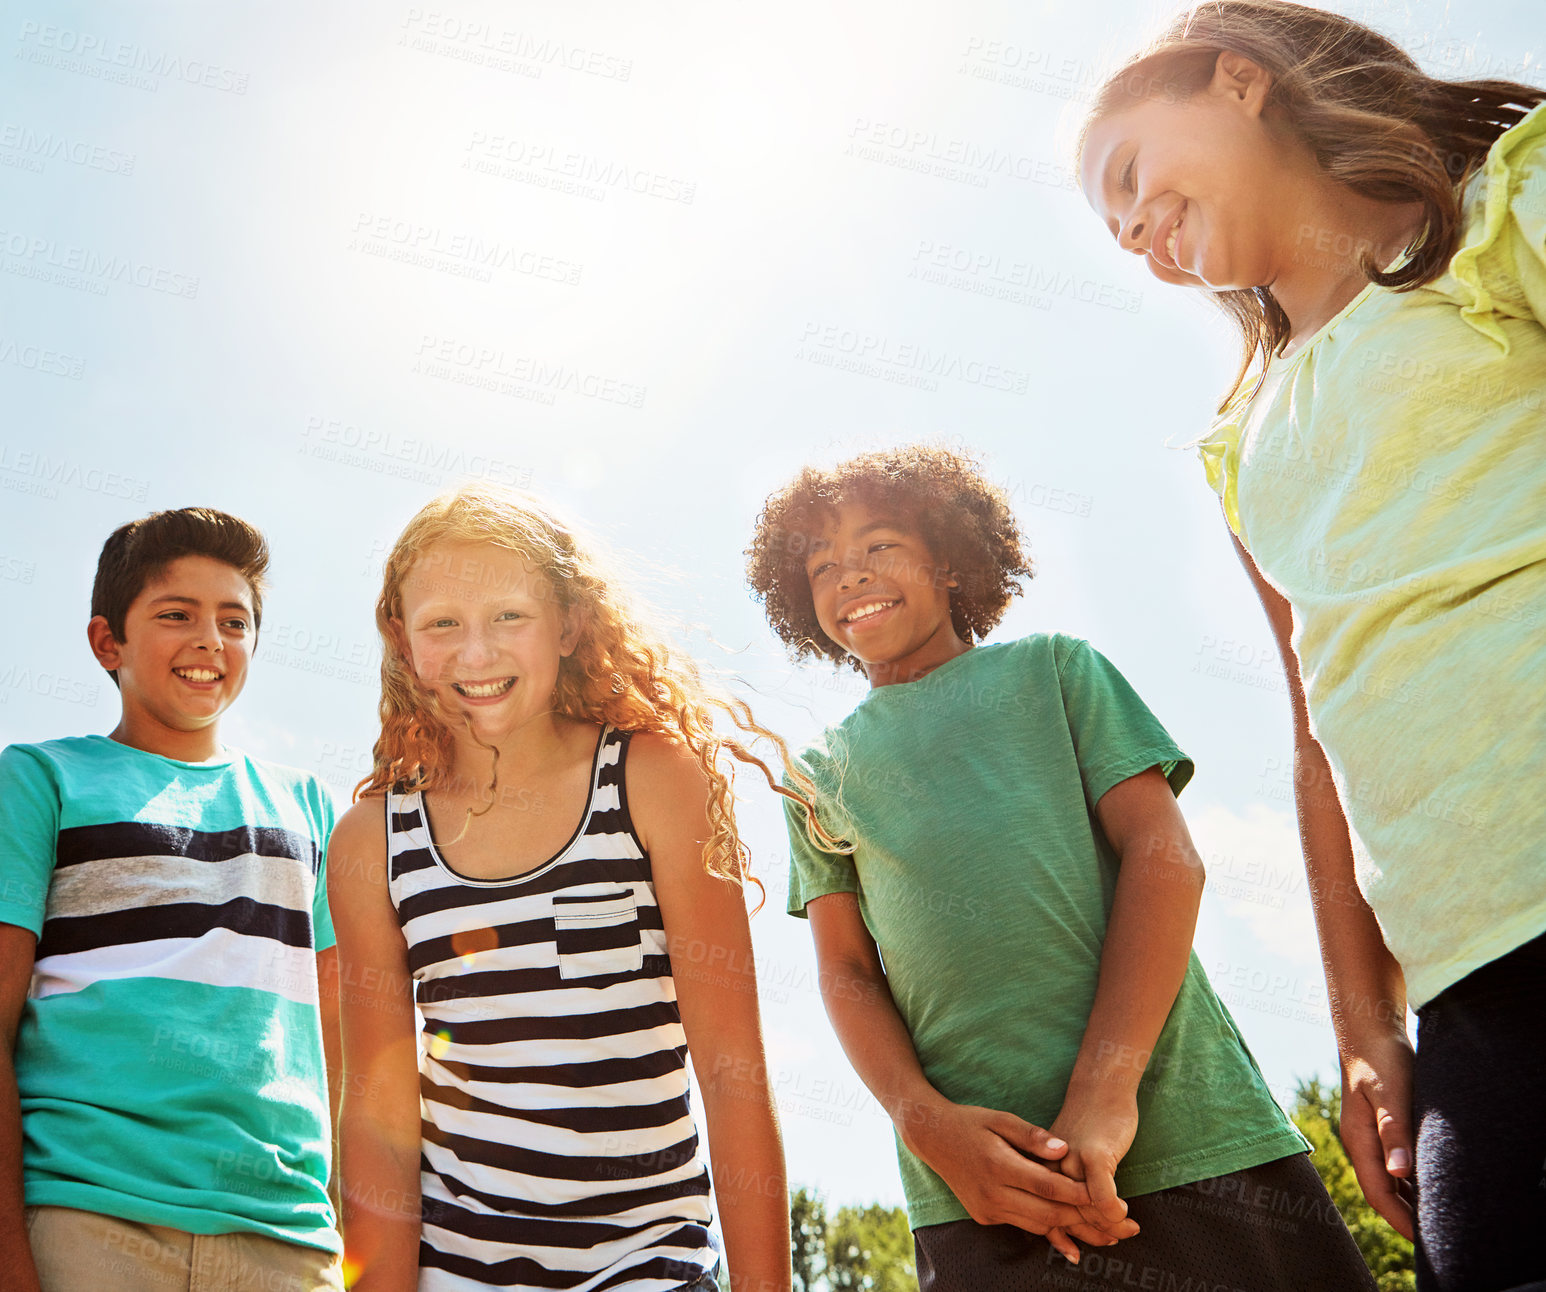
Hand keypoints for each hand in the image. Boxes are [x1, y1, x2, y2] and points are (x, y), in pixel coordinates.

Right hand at [903, 1099, 1138, 1262]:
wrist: (931, 1137)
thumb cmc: (971, 1122)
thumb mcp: (1001, 1119)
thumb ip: (1033, 1135)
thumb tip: (1064, 1149)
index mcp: (998, 1165)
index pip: (1048, 1185)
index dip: (1079, 1192)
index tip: (1107, 1194)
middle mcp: (991, 1193)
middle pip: (1047, 1212)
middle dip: (1083, 1219)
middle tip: (1114, 1224)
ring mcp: (986, 1208)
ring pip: (1037, 1224)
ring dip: (1068, 1227)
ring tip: (1102, 1232)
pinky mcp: (983, 1216)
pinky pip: (1022, 1224)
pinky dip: (1046, 1224)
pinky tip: (1069, 1227)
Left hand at [1047, 1087, 1140, 1246]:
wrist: (1100, 1087)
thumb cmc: (1087, 1124)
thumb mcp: (1068, 1153)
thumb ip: (1065, 1181)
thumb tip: (1071, 1216)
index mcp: (1041, 1169)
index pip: (1044, 1212)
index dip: (1061, 1237)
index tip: (1075, 1254)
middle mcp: (1051, 1168)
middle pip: (1065, 1216)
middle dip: (1089, 1235)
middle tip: (1111, 1241)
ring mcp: (1072, 1162)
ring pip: (1085, 1210)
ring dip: (1109, 1227)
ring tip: (1127, 1229)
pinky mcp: (1093, 1154)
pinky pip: (1102, 1196)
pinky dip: (1113, 1211)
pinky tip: (1123, 1213)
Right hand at [1339, 1032, 1415, 1238]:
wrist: (1370, 1031)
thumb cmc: (1380, 1059)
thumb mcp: (1390, 1094)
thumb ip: (1394, 1132)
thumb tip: (1398, 1173)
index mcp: (1359, 1140)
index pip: (1378, 1193)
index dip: (1399, 1220)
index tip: (1424, 1241)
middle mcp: (1361, 1144)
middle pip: (1382, 1192)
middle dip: (1406, 1218)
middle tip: (1435, 1239)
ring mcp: (1368, 1137)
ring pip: (1388, 1181)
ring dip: (1410, 1202)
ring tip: (1436, 1220)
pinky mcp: (1380, 1129)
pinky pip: (1393, 1166)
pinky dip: (1410, 1183)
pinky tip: (1429, 1187)